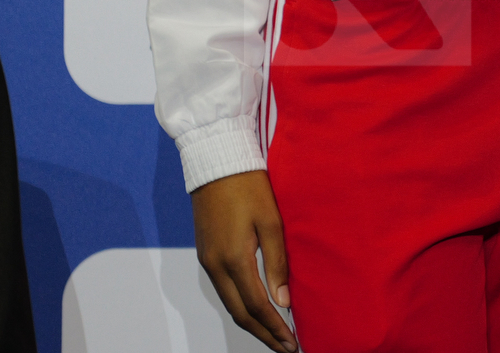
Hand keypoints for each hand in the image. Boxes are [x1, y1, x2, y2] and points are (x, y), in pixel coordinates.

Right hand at [191, 170, 295, 350]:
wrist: (217, 164)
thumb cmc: (250, 188)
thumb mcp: (272, 222)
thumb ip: (277, 263)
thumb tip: (283, 302)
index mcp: (234, 260)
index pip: (256, 307)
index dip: (274, 328)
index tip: (292, 344)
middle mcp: (216, 267)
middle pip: (239, 313)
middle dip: (263, 334)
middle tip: (286, 348)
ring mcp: (208, 261)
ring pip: (229, 304)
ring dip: (252, 322)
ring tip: (275, 334)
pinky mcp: (207, 254)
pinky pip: (224, 290)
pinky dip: (241, 305)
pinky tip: (257, 308)